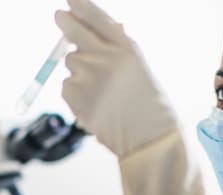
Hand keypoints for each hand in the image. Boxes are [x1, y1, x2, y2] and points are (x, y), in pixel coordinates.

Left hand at [55, 0, 175, 157]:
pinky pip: (68, 87)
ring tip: (104, 94)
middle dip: (65, 23)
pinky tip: (98, 107)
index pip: (94, 16)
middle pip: (71, 30)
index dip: (79, 6)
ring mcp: (87, 77)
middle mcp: (104, 58)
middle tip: (61, 19)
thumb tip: (90, 30)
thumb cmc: (151, 108)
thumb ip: (118, 50)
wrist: (150, 142)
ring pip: (71, 64)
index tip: (69, 1)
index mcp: (125, 49)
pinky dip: (78, 95)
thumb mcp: (141, 71)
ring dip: (81, 72)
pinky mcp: (75, 97)